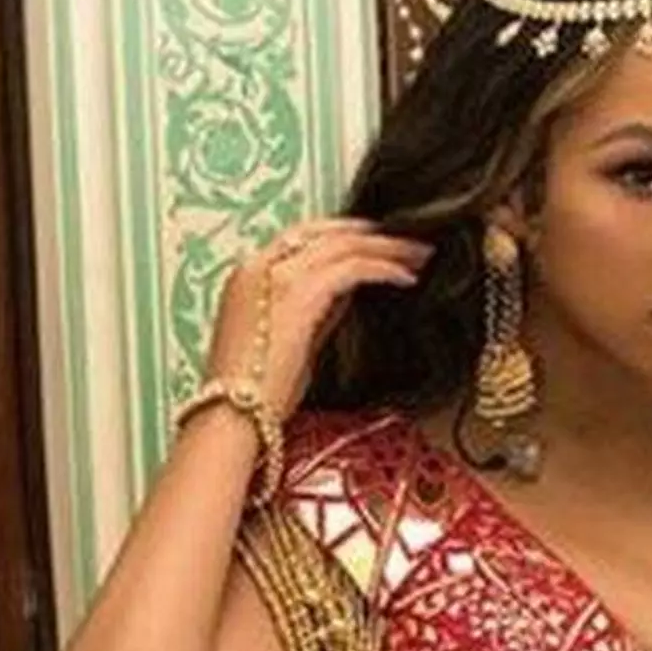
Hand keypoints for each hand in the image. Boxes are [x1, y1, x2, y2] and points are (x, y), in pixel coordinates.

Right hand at [206, 218, 432, 415]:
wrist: (232, 416)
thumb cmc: (257, 393)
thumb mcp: (290, 340)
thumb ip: (316, 311)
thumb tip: (349, 291)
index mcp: (249, 275)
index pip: (303, 237)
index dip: (344, 234)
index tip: (376, 240)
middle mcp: (259, 265)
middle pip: (326, 234)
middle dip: (372, 236)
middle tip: (410, 242)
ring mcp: (277, 276)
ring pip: (343, 245)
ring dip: (386, 248)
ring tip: (419, 255)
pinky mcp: (299, 293)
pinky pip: (353, 267)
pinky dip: (383, 268)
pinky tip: (406, 277)